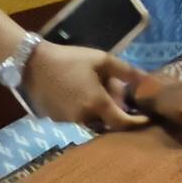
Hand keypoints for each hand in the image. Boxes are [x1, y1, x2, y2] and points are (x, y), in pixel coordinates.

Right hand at [20, 42, 150, 130]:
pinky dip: (83, 109)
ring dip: (98, 110)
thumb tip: (147, 81)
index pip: (122, 123)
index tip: (148, 118)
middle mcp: (83, 118)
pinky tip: (78, 91)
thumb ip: (127, 72)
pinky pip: (77, 117)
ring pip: (91, 119)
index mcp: (97, 104)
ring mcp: (67, 121)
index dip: (137, 123)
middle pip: (107, 121)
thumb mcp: (103, 60)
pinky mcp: (56, 119)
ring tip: (95, 87)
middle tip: (116, 91)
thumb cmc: (71, 60)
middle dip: (115, 110)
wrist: (33, 64)